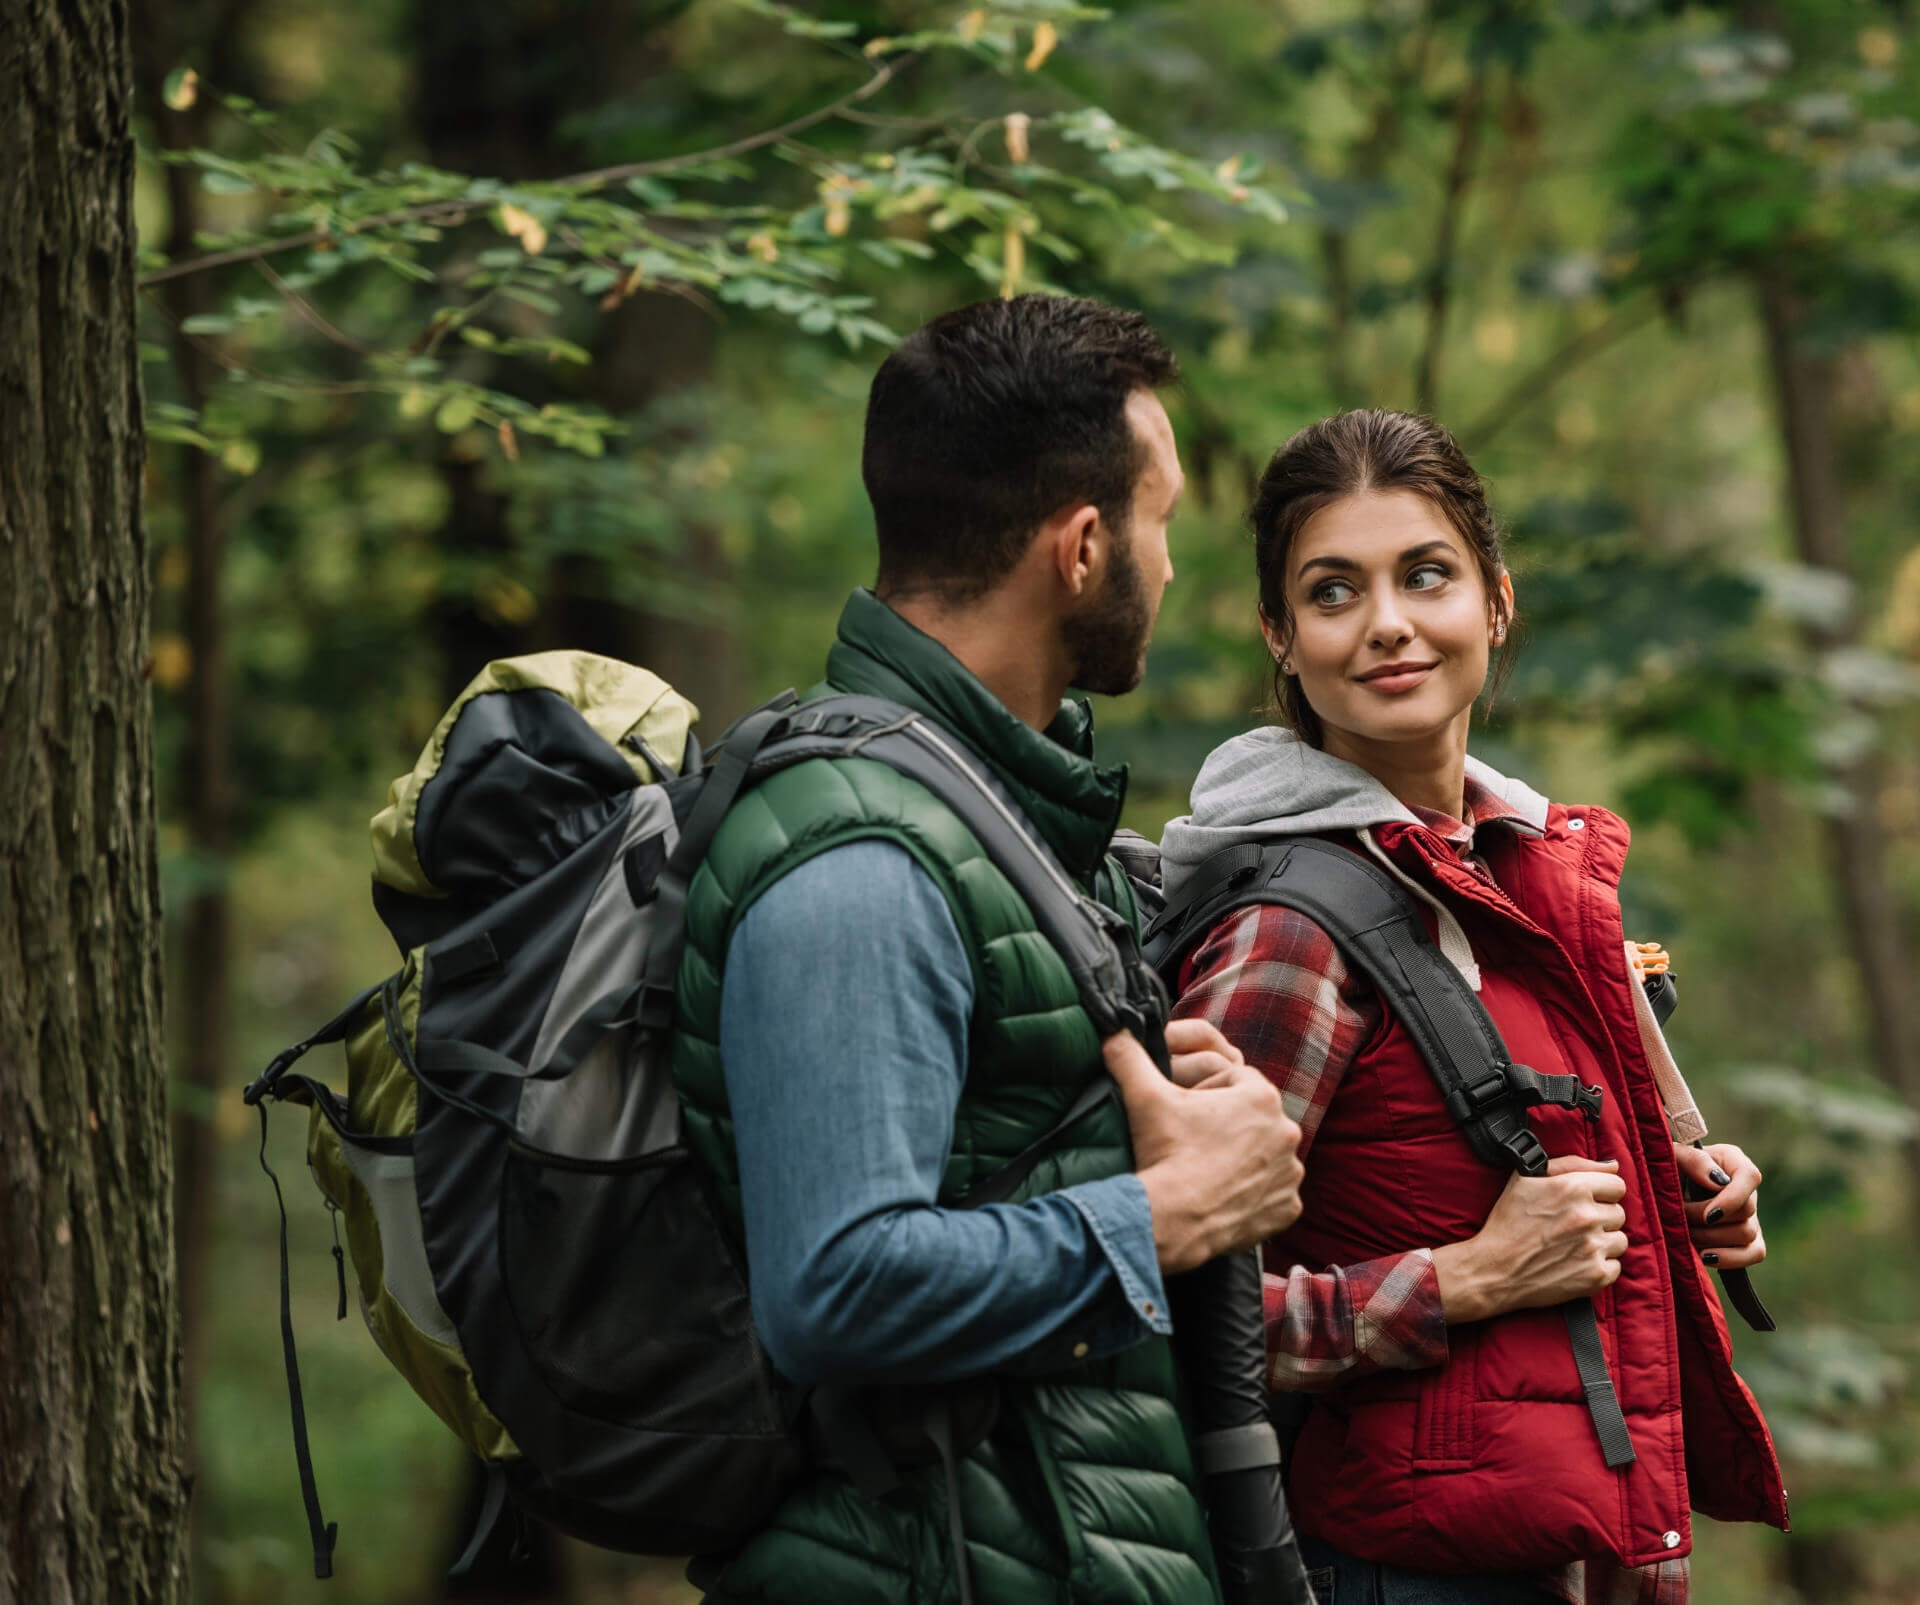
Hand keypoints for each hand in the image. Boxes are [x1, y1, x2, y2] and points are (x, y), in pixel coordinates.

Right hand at [1104, 1031, 1303, 1274]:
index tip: (1186, 1113)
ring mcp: (1290, 1173)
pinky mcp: (1288, 1209)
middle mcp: (1287, 1131)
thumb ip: (1128, 1054)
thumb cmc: (1164, 1152)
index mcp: (1261, 1096)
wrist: (1173, 1221)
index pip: (1237, 1081)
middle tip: (1193, 1143)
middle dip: (1229, 1126)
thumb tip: (1112, 1028)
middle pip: (1253, 1119)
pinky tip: (1223, 1198)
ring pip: (1265, 1156)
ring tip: (1206, 1171)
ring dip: (1243, 1160)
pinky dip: (1254, 1197)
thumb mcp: (1144, 1096)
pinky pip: (1273, 1196)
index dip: (1208, 1093)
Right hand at [1432, 1156, 1627, 1323]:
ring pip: (1620, 1240)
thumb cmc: (1508, 1221)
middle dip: (1600, 1217)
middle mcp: (1587, 1216)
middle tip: (1573, 1226)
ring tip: (1574, 1245)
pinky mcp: (1596, 1275)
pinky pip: (1616, 1266)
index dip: (1600, 1193)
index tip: (1584, 1202)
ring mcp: (1593, 1247)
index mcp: (1573, 1187)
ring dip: (1602, 1242)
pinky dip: (1600, 1266)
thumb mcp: (1526, 1179)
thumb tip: (1612, 1165)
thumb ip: (1571, 1164)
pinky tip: (1577, 1263)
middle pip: (1618, 1213)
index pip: (1616, 1185)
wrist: (1495, 1270)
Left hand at [1675, 1142, 1765, 1270]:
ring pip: (1746, 1234)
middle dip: (1706, 1220)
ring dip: (1709, 1238)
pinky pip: (1753, 1254)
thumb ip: (1693, 1160)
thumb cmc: (1666, 1170)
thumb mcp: (1673, 1157)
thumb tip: (1716, 1181)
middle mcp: (1747, 1189)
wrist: (1660, 1193)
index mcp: (1733, 1162)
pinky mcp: (1749, 1241)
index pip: (1749, 1177)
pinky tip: (1704, 1256)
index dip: (1732, 1199)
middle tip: (1679, 1217)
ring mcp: (1751, 1216)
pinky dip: (1729, 1258)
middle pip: (1745, 1211)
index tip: (1708, 1215)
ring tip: (1684, 1232)